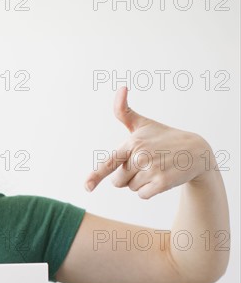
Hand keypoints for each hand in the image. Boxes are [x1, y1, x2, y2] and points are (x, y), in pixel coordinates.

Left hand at [84, 86, 215, 198]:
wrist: (195, 151)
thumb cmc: (163, 138)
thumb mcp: (143, 124)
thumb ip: (124, 111)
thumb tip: (121, 87)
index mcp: (132, 143)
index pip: (110, 162)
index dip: (96, 175)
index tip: (87, 186)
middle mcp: (141, 156)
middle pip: (117, 181)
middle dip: (128, 176)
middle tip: (146, 163)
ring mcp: (153, 170)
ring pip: (131, 188)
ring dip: (140, 182)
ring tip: (156, 168)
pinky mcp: (162, 183)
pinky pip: (142, 195)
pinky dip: (149, 191)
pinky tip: (161, 178)